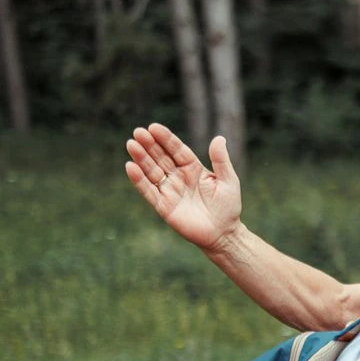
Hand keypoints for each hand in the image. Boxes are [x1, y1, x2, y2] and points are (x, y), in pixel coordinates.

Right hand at [125, 123, 242, 252]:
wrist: (224, 234)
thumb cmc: (228, 206)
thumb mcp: (229, 181)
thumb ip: (221, 161)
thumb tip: (219, 138)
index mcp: (193, 168)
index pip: (177, 150)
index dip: (166, 139)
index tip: (154, 127)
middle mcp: (179, 177)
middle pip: (161, 157)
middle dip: (149, 145)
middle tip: (138, 132)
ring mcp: (170, 191)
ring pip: (152, 171)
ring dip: (141, 159)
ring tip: (131, 145)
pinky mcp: (163, 206)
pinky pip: (149, 191)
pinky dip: (139, 180)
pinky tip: (130, 167)